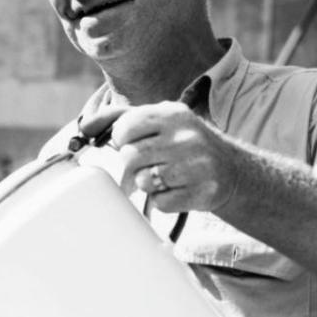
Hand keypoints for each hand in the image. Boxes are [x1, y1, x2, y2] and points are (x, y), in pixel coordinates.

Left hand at [110, 101, 240, 213]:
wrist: (232, 170)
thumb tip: (84, 127)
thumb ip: (122, 118)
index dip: (122, 139)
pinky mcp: (203, 192)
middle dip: (133, 165)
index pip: (125, 127)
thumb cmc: (185, 143)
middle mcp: (187, 136)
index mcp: (172, 113)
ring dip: (148, 183)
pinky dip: (163, 200)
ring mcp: (197, 165)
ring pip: (144, 181)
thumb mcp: (161, 120)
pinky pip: (161, 202)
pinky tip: (177, 189)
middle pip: (131, 157)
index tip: (131, 143)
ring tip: (164, 176)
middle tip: (146, 164)